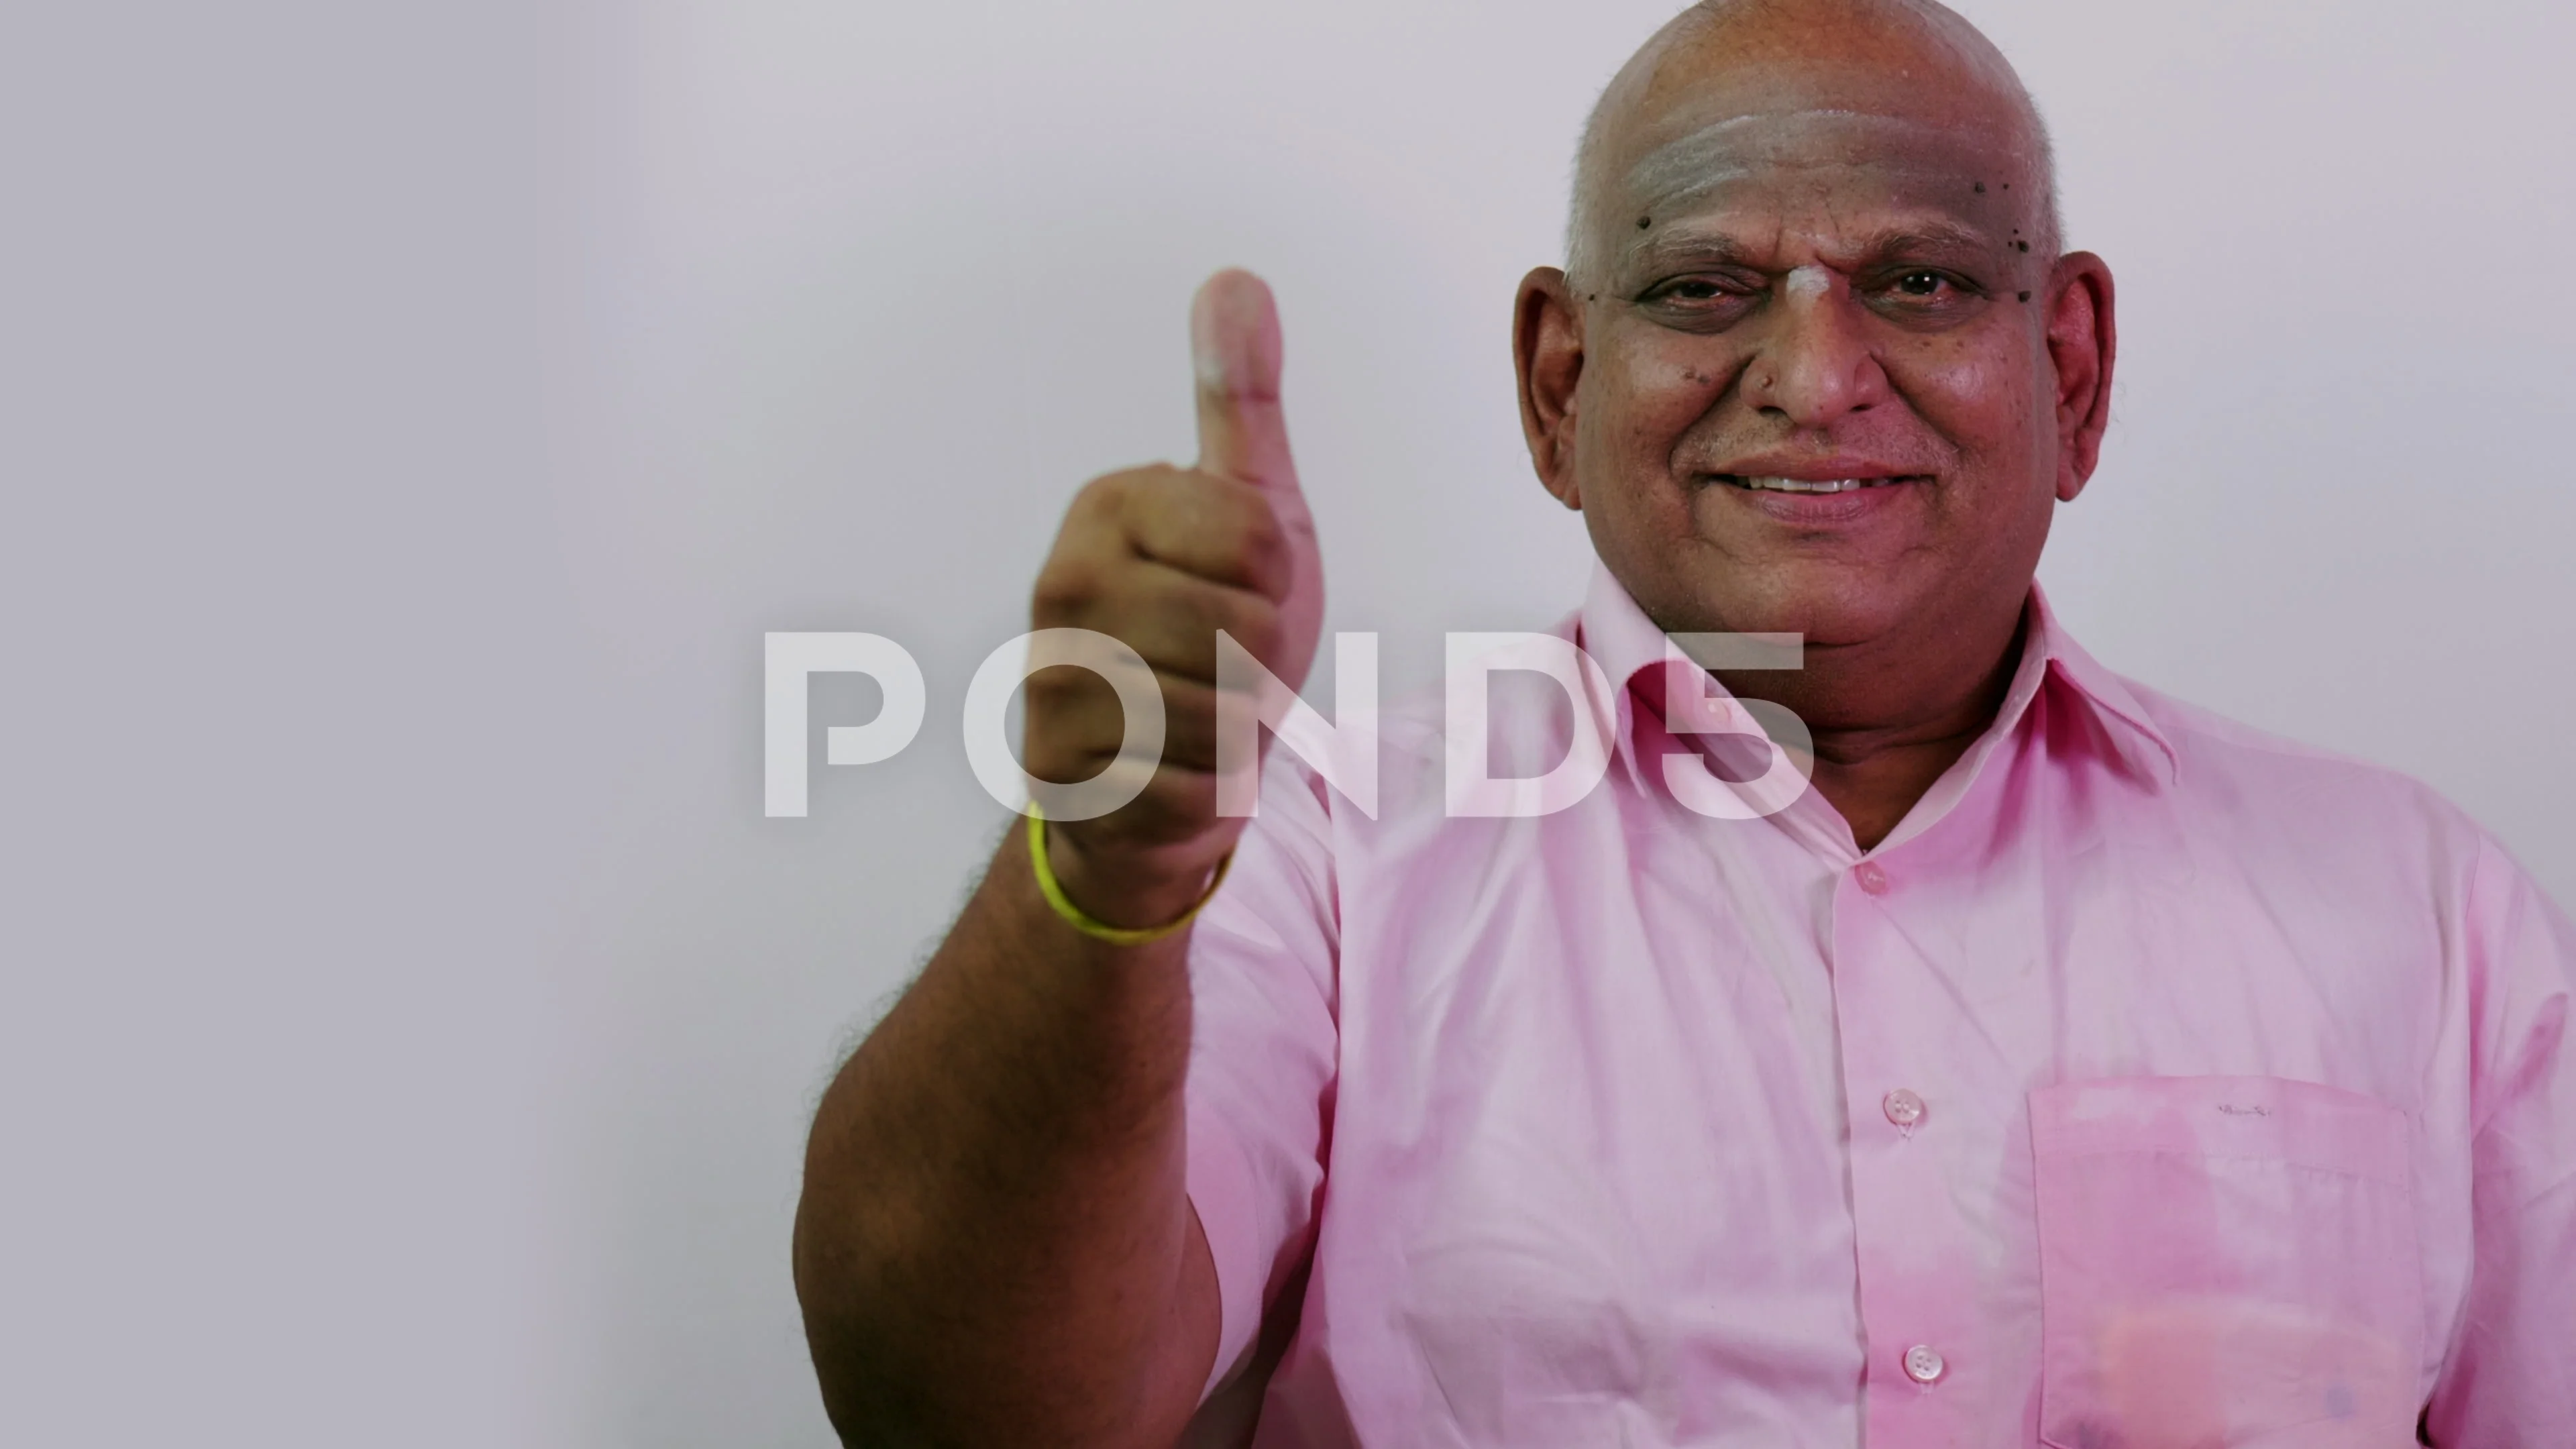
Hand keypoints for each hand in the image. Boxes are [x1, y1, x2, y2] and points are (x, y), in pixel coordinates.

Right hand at [1022, 270, 1324, 924]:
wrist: (1150, 780)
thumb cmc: (1214, 634)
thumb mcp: (1250, 511)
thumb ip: (1239, 404)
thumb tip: (1235, 276)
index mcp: (1111, 504)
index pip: (1261, 540)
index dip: (1281, 585)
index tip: (1241, 594)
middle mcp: (1065, 581)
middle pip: (1244, 627)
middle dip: (1261, 663)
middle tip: (1223, 665)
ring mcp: (1055, 676)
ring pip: (1221, 707)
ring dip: (1237, 728)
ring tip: (1198, 714)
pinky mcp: (1064, 769)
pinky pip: (1199, 780)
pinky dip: (1211, 789)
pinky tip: (1174, 770)